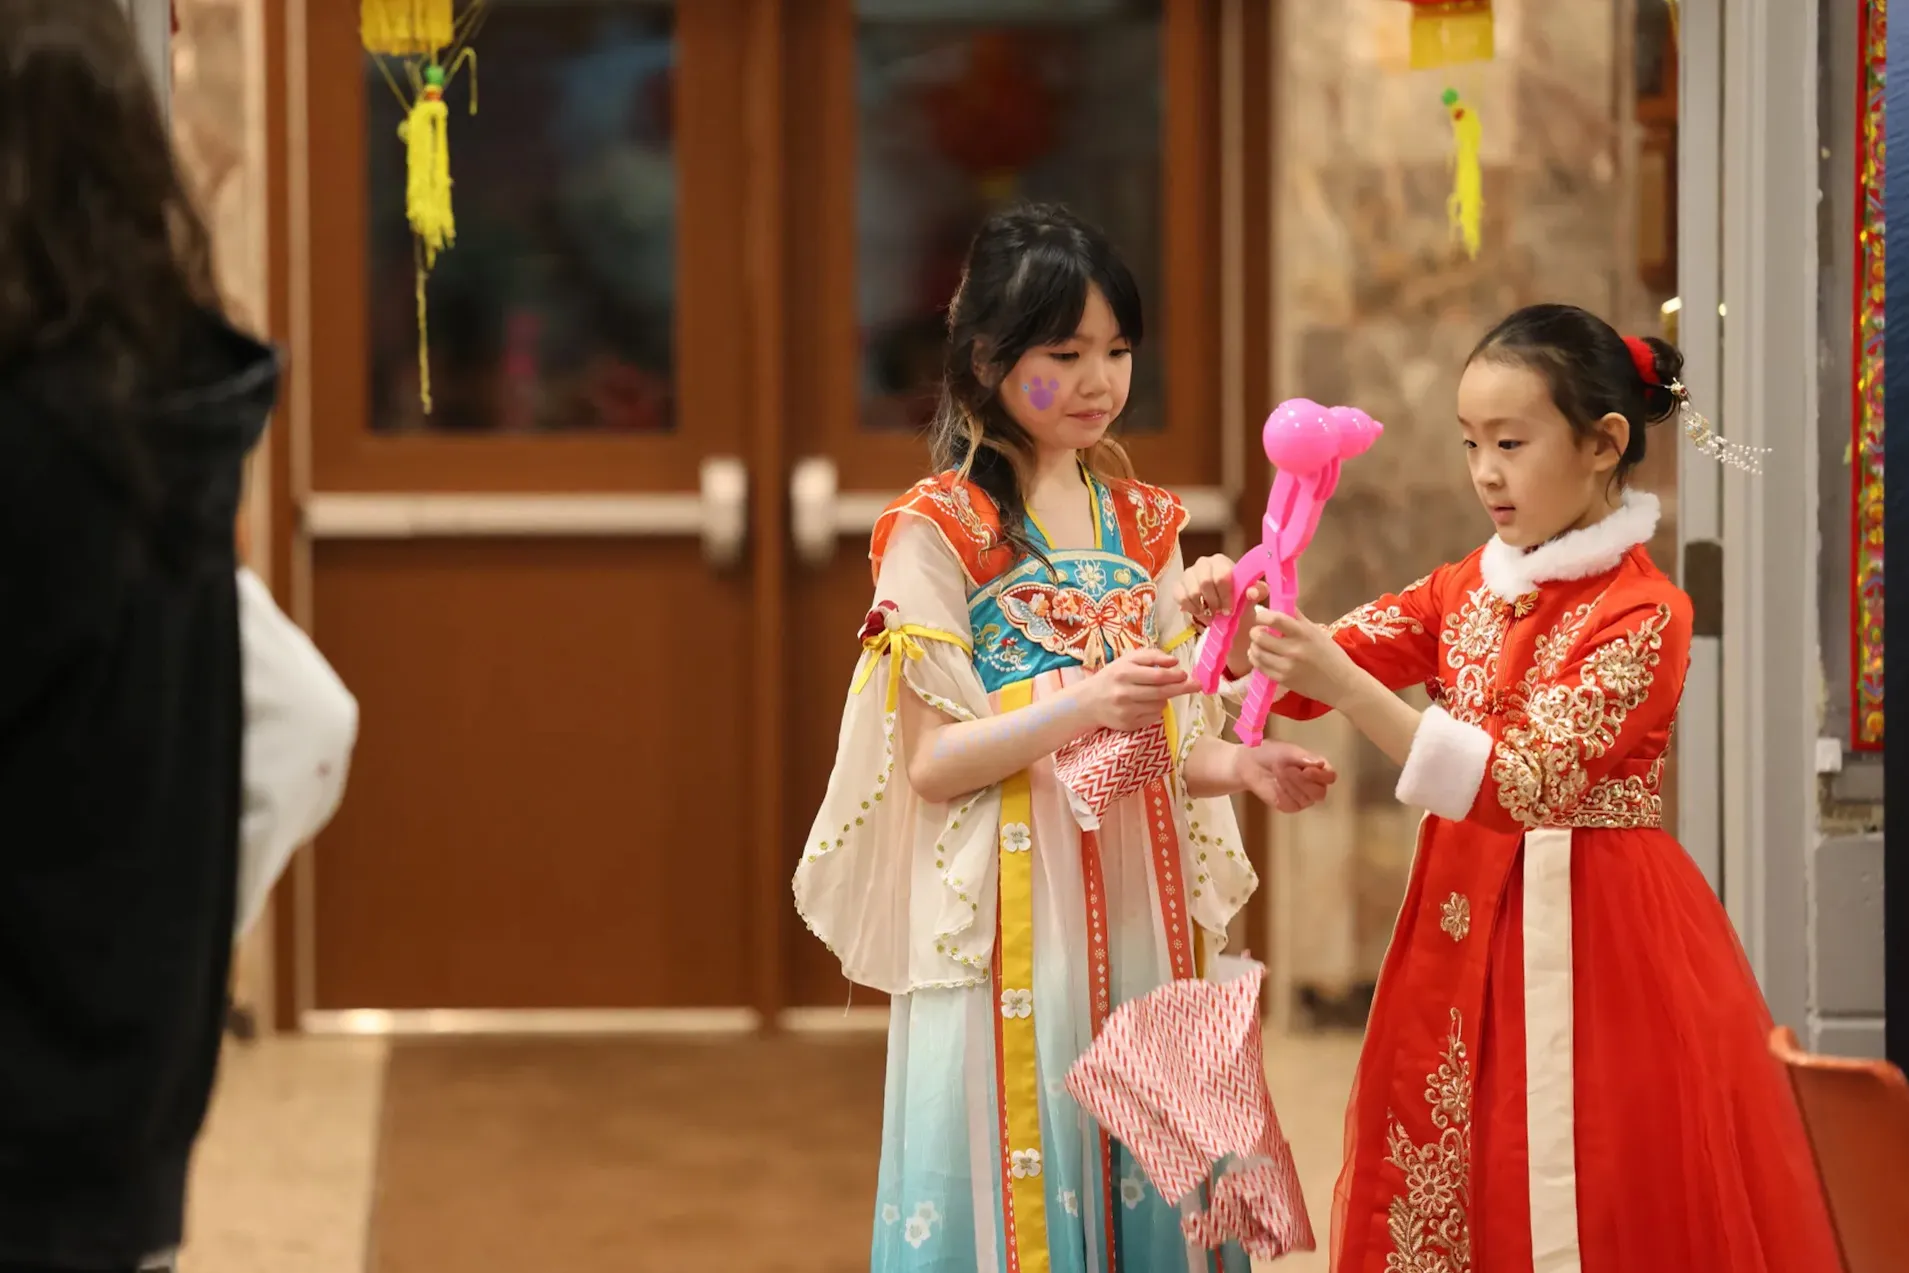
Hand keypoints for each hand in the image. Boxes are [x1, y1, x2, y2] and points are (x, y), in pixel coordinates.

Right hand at [1074, 648, 1198, 732]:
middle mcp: (1124, 693)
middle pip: (1162, 692)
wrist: (1089, 701)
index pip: (1157, 676)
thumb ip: (1151, 656)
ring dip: (1164, 698)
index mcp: (1124, 673)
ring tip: (1155, 692)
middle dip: (1182, 688)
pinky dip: (1155, 709)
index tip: (1185, 674)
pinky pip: (1153, 716)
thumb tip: (1174, 662)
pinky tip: (1145, 704)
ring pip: (1160, 705)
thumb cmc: (1113, 676)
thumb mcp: (1128, 660)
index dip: (1175, 676)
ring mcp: (1126, 711)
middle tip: (1196, 685)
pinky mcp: (1128, 724)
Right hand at [1175, 554, 1267, 629]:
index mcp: (1221, 561)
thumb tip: (1251, 592)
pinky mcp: (1178, 585)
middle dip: (1214, 602)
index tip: (1230, 610)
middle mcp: (1203, 563)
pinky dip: (1191, 609)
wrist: (1226, 608)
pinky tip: (1200, 612)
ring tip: (1211, 614)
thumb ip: (1258, 591)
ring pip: (1192, 592)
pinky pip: (1181, 598)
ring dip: (1203, 608)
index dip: (1226, 595)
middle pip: (1204, 582)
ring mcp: (1188, 573)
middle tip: (1220, 614)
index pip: (1222, 575)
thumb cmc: (1239, 598)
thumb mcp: (1251, 595)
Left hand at [1232, 740, 1336, 812]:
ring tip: (1277, 771)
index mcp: (1317, 769)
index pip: (1330, 777)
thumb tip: (1321, 763)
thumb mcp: (1288, 750)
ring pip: (1306, 799)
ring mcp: (1302, 798)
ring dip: (1290, 785)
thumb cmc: (1271, 753)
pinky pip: (1291, 804)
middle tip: (1287, 769)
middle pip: (1320, 793)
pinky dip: (1282, 794)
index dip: (1321, 776)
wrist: (1249, 763)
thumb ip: (1304, 757)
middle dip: (1303, 781)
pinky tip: (1274, 785)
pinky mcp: (1289, 806)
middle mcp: (1313, 785)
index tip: (1307, 770)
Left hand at [1248, 608, 1360, 707]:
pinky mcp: (1282, 680)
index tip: (1260, 615)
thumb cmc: (1330, 654)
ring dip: (1254, 645)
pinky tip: (1261, 656)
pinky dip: (1256, 659)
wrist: (1341, 684)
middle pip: (1259, 636)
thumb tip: (1279, 601)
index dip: (1261, 616)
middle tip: (1258, 631)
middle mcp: (1293, 649)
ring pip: (1256, 652)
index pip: (1275, 619)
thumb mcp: (1316, 631)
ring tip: (1259, 644)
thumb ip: (1297, 617)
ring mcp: (1286, 666)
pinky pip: (1260, 667)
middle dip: (1255, 631)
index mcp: (1304, 633)